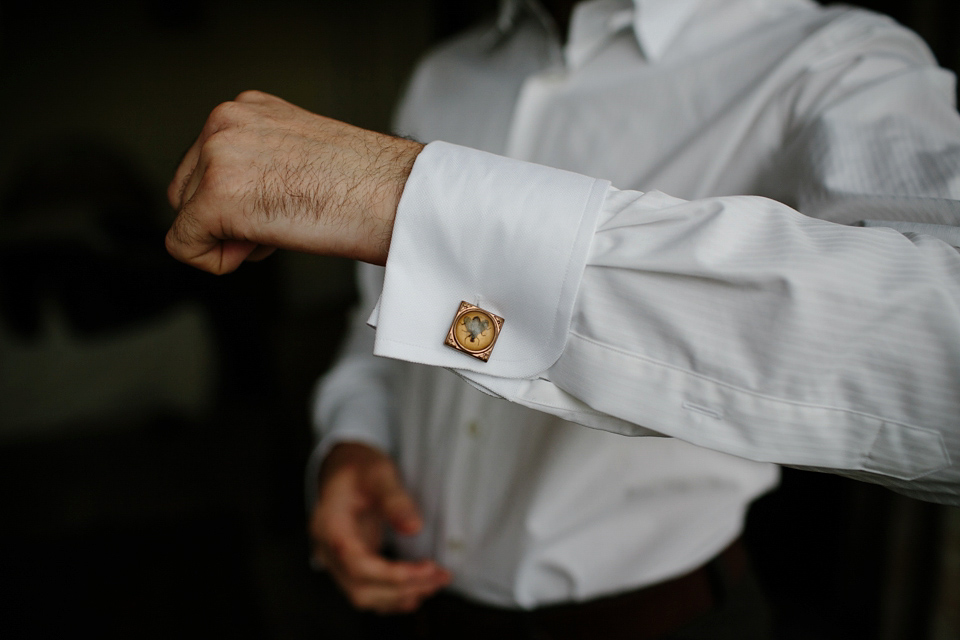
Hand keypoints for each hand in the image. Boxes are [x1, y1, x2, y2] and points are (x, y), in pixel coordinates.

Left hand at [166, 90, 422, 273]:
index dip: (238, 202)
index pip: (206, 165)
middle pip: (186, 190)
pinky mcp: (217, 196)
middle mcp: (226, 122)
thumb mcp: (302, 153)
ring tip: (282, 227)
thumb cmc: (370, 185)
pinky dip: (217, 261)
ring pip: (186, 218)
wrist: (398, 196)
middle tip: (281, 221)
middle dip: (224, 219)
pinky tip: (267, 247)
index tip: (280, 205)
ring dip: (228, 237)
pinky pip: (185, 246)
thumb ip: (261, 162)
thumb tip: (241, 197)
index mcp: (247, 109)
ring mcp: (218, 156)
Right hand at [309, 442, 450, 613]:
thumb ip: (395, 500)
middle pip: (360, 586)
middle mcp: (326, 548)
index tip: (428, 568)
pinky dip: (391, 596)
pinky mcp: (349, 563)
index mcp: (329, 525)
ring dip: (400, 595)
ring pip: (363, 594)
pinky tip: (416, 592)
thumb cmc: (359, 467)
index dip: (392, 574)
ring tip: (435, 582)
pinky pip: (366, 590)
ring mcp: (335, 559)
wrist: (343, 467)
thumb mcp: (379, 473)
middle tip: (441, 576)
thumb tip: (414, 528)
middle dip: (404, 587)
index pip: (356, 564)